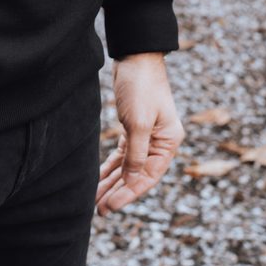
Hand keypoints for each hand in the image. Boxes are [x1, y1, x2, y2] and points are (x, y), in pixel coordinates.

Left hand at [96, 51, 184, 216]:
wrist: (135, 56)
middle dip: (118, 192)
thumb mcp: (138, 122)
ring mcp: (147, 135)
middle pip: (138, 174)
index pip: (148, 176)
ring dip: (113, 182)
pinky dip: (112, 166)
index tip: (110, 207)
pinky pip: (123, 154)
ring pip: (129, 166)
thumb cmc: (141, 86)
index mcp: (168, 142)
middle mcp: (160, 142)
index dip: (129, 194)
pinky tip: (100, 178)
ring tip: (97, 200)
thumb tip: (131, 179)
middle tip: (100, 210)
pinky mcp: (134, 127)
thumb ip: (136, 153)